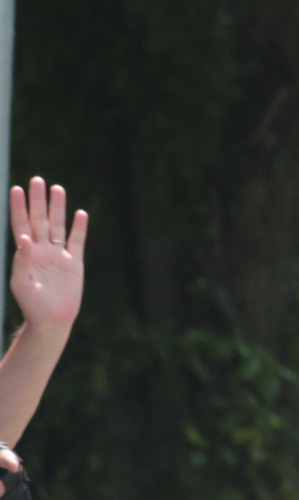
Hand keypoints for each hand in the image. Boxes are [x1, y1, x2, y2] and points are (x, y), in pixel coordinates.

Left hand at [9, 179, 84, 335]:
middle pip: (40, 219)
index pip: (21, 224)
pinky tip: (80, 215)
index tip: (17, 189)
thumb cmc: (32, 304)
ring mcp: (58, 255)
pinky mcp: (74, 264)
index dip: (19, 206)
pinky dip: (79, 228)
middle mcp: (41, 250)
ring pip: (58, 226)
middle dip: (38, 200)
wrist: (52, 319)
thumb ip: (21, 260)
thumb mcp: (21, 283)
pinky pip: (77, 242)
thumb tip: (23, 238)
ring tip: (58, 189)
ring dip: (58, 208)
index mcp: (26, 253)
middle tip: (37, 180)